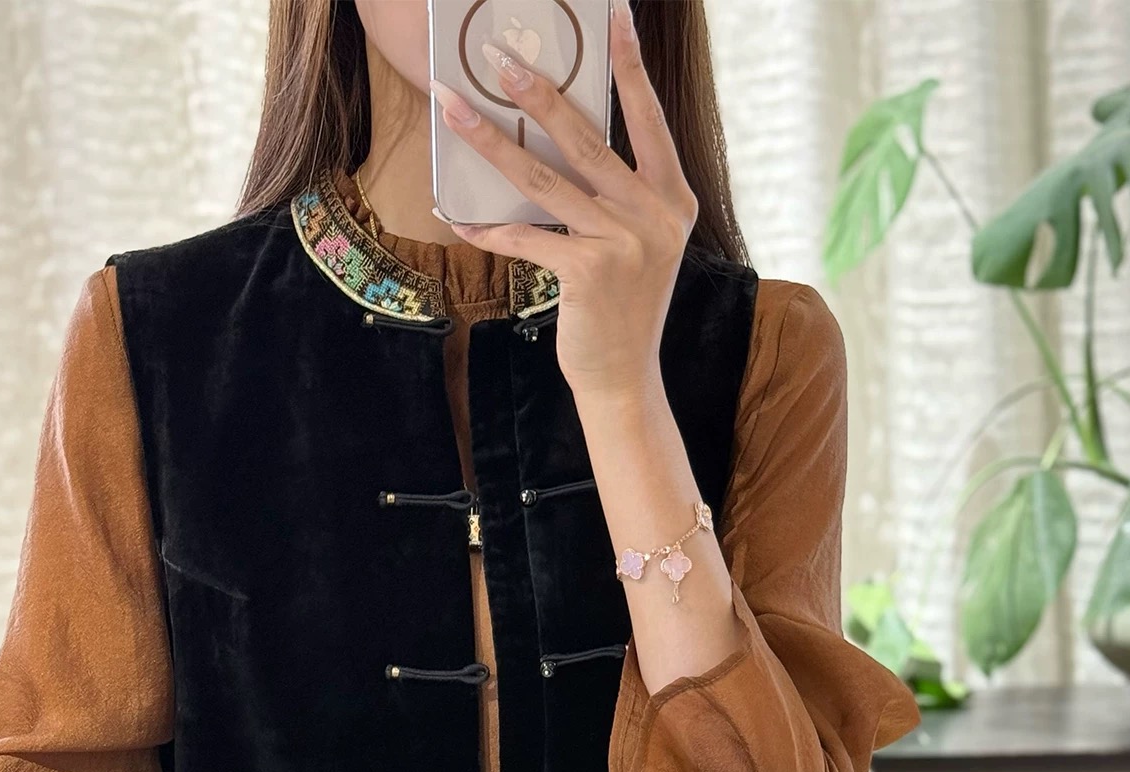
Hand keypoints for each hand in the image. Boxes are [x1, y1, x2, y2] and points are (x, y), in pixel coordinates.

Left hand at [430, 0, 695, 402]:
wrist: (624, 378)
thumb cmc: (622, 307)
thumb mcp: (637, 242)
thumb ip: (616, 194)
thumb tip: (559, 139)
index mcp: (673, 199)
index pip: (648, 118)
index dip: (629, 65)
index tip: (613, 16)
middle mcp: (654, 216)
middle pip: (586, 140)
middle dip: (538, 94)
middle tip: (500, 57)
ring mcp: (624, 245)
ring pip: (545, 180)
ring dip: (492, 142)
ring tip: (456, 109)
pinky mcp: (588, 274)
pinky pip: (526, 237)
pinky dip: (490, 229)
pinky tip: (461, 218)